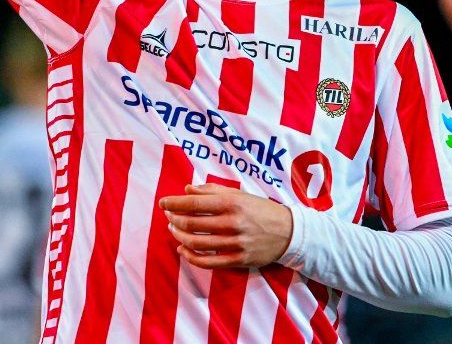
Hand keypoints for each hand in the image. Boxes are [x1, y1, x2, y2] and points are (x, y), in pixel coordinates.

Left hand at [159, 183, 292, 268]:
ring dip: (180, 236)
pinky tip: (183, 249)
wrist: (288, 232)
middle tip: (169, 216)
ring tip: (174, 229)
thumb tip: (186, 190)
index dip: (174, 203)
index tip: (163, 203)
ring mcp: (235, 244)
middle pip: (192, 223)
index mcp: (232, 203)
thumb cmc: (261, 209)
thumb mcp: (239, 194)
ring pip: (197, 243)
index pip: (195, 203)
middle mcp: (233, 223)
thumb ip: (212, 191)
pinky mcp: (238, 261)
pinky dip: (190, 257)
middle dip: (175, 219)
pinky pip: (208, 262)